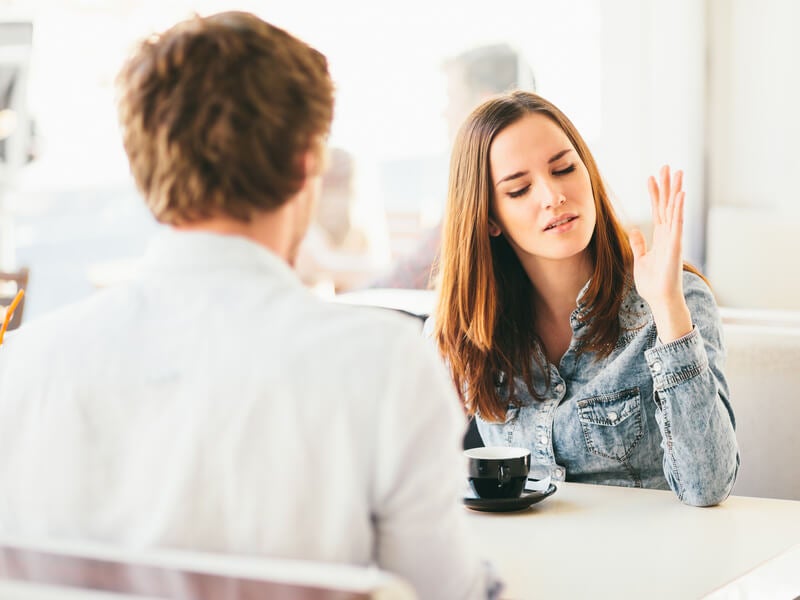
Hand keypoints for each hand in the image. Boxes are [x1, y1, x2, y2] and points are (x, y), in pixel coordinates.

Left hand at [628, 165, 691, 342]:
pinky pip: (677, 224)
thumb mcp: (640, 260)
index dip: (655, 194)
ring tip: (677, 172)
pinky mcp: (675, 246)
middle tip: (667, 166)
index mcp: (660, 237)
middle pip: (667, 205)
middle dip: (666, 186)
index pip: (657, 210)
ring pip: (674, 209)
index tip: (651, 178)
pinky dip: (678, 209)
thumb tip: (634, 231)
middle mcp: (668, 235)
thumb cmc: (653, 283)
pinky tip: (680, 195)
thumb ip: (638, 245)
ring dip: (675, 191)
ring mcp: (673, 239)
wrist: (660, 300)